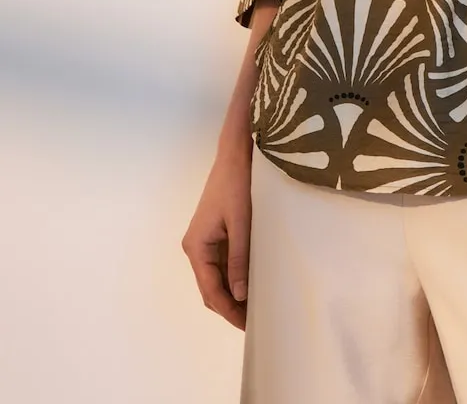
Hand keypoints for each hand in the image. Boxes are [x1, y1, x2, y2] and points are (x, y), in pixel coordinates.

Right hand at [181, 147, 252, 330]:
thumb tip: (238, 295)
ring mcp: (205, 241)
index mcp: (197, 246)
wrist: (235, 154)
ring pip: (217, 277)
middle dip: (230, 306)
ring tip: (256, 307)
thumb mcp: (241, 223)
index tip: (247, 326)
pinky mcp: (216, 234)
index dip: (228, 311)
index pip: (210, 290)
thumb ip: (240, 258)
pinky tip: (252, 283)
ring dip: (233, 293)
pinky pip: (224, 263)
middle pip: (211, 287)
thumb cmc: (237, 184)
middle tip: (255, 322)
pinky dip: (236, 276)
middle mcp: (196, 247)